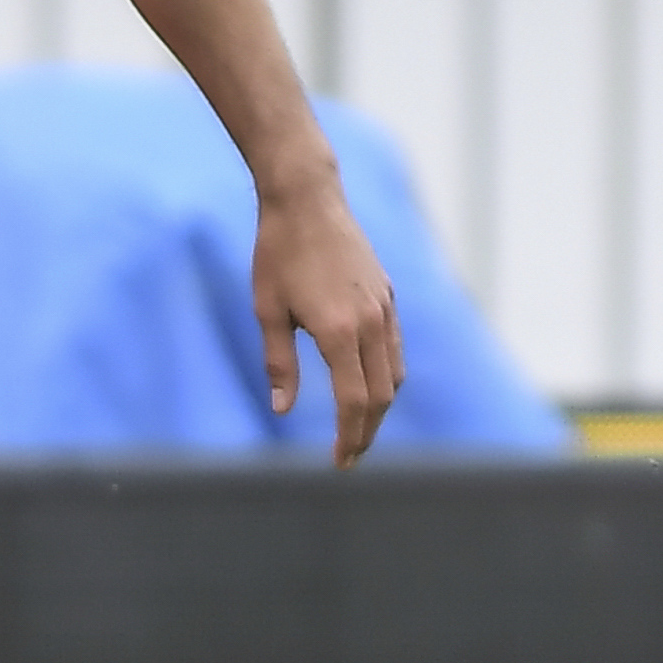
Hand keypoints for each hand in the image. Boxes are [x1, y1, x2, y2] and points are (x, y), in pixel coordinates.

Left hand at [253, 182, 405, 466]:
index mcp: (339, 331)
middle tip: (350, 457)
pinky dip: (387, 377)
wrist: (307, 200)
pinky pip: (395, 348)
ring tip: (358, 428)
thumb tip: (281, 409)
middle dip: (367, 432)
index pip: (354, 402)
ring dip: (380, 408)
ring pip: (394, 374)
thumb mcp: (267, 310)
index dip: (350, 437)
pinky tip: (369, 386)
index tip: (340, 462)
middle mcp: (370, 323)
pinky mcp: (388, 296)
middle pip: (381, 396)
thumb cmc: (277, 254)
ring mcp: (384, 308)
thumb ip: (278, 363)